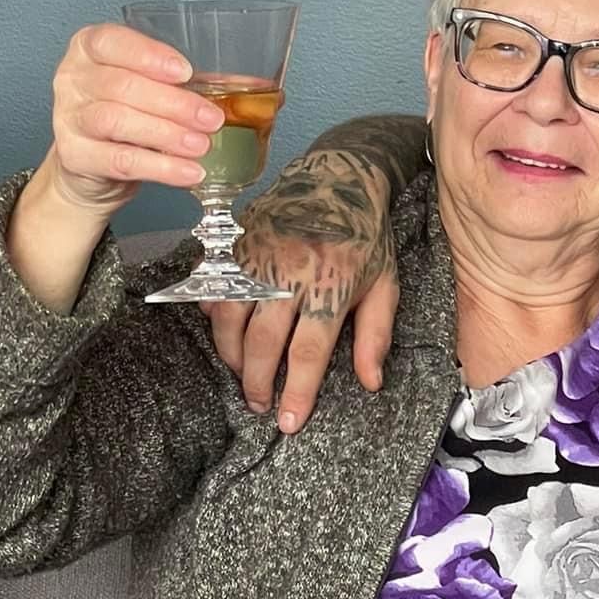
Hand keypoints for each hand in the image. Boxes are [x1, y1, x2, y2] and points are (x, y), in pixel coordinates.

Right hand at [45, 24, 220, 214]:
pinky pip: (120, 160)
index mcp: (89, 49)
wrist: (93, 167)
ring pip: (116, 121)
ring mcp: (68, 118)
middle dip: (173, 103)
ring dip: (167, 134)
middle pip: (121, 85)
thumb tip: (243, 86)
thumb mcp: (147, 89)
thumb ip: (180, 83)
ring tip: (201, 145)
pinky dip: (160, 167)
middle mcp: (72, 79)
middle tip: (211, 118)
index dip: (148, 55)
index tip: (185, 72)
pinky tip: (188, 171)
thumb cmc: (127, 116)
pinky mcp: (74, 156)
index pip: (110, 42)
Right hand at [205, 154, 398, 430]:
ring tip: (243, 377)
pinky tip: (225, 337)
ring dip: (232, 356)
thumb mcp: (386, 283)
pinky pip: (212, 289)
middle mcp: (289, 273)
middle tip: (260, 405)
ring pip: (229, 320)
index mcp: (331, 285)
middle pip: (263, 343)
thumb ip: (377, 334)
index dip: (297, 393)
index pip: (308, 352)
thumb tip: (370, 382)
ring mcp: (256, 257)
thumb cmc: (366, 235)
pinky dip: (213, 318)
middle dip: (258, 383)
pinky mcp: (235, 244)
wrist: (337, 175)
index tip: (288, 422)